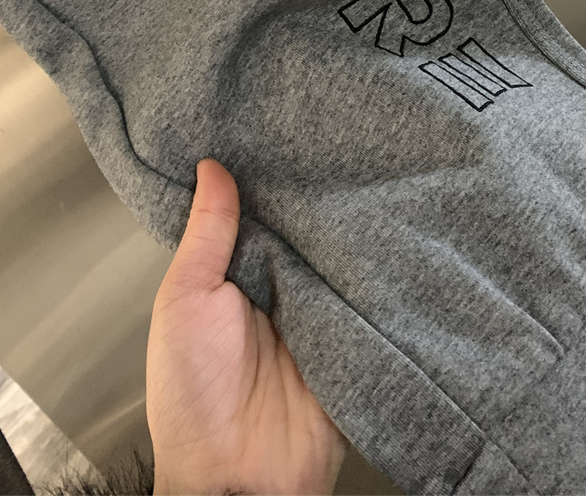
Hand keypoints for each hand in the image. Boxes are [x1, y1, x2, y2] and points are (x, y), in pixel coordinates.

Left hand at [146, 158, 349, 494]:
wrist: (238, 479)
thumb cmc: (193, 393)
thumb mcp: (185, 301)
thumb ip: (206, 235)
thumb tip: (211, 167)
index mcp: (237, 274)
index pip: (262, 212)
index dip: (274, 175)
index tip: (292, 126)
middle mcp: (281, 288)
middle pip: (307, 230)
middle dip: (322, 196)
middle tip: (347, 144)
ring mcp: (321, 313)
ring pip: (343, 257)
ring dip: (355, 231)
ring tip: (380, 172)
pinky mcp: (355, 338)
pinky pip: (372, 298)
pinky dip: (382, 275)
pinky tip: (399, 234)